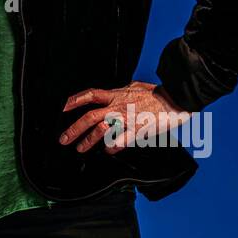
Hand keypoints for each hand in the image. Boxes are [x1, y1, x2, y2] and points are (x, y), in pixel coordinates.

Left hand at [58, 81, 190, 154]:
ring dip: (88, 140)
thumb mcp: (135, 86)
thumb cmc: (157, 93)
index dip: (74, 100)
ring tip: (80, 148)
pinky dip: (112, 147)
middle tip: (63, 139)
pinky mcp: (138, 130)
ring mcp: (127, 118)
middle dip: (74, 128)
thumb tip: (114, 92)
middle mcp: (118, 106)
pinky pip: (120, 140)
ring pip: (102, 130)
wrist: (175, 99)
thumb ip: (121, 91)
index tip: (62, 108)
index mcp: (117, 95)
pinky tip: (108, 151)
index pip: (91, 95)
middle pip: (90, 116)